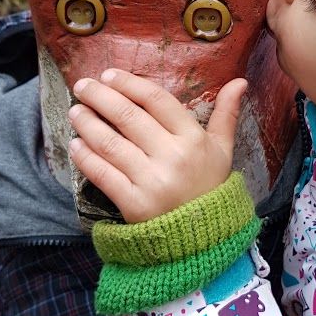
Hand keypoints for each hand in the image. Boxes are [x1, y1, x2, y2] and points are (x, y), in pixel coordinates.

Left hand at [67, 69, 247, 223]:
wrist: (205, 240)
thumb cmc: (210, 187)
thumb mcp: (223, 150)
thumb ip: (227, 114)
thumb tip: (239, 81)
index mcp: (194, 139)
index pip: (157, 100)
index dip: (130, 84)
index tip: (109, 75)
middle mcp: (173, 157)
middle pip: (129, 117)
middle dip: (100, 97)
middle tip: (82, 86)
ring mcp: (152, 181)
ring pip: (111, 143)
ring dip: (87, 124)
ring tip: (76, 111)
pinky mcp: (134, 205)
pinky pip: (103, 174)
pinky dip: (85, 157)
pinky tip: (75, 145)